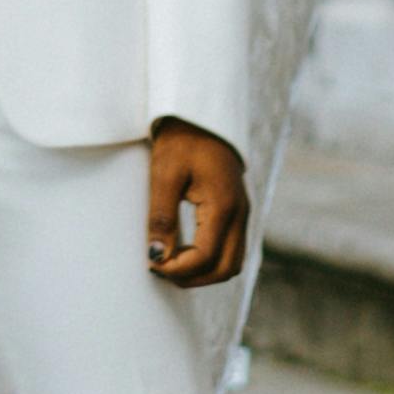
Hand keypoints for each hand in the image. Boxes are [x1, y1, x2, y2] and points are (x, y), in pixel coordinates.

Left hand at [148, 116, 247, 286]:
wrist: (200, 115)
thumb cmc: (181, 140)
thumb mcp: (164, 174)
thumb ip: (161, 217)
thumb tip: (156, 257)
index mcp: (224, 205)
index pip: (206, 257)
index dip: (178, 269)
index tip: (151, 264)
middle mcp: (240, 213)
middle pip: (226, 269)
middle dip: (193, 278)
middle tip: (161, 270)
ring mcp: (242, 213)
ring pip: (232, 263)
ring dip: (203, 272)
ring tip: (171, 263)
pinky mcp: (237, 211)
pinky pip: (231, 249)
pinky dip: (211, 260)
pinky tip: (185, 252)